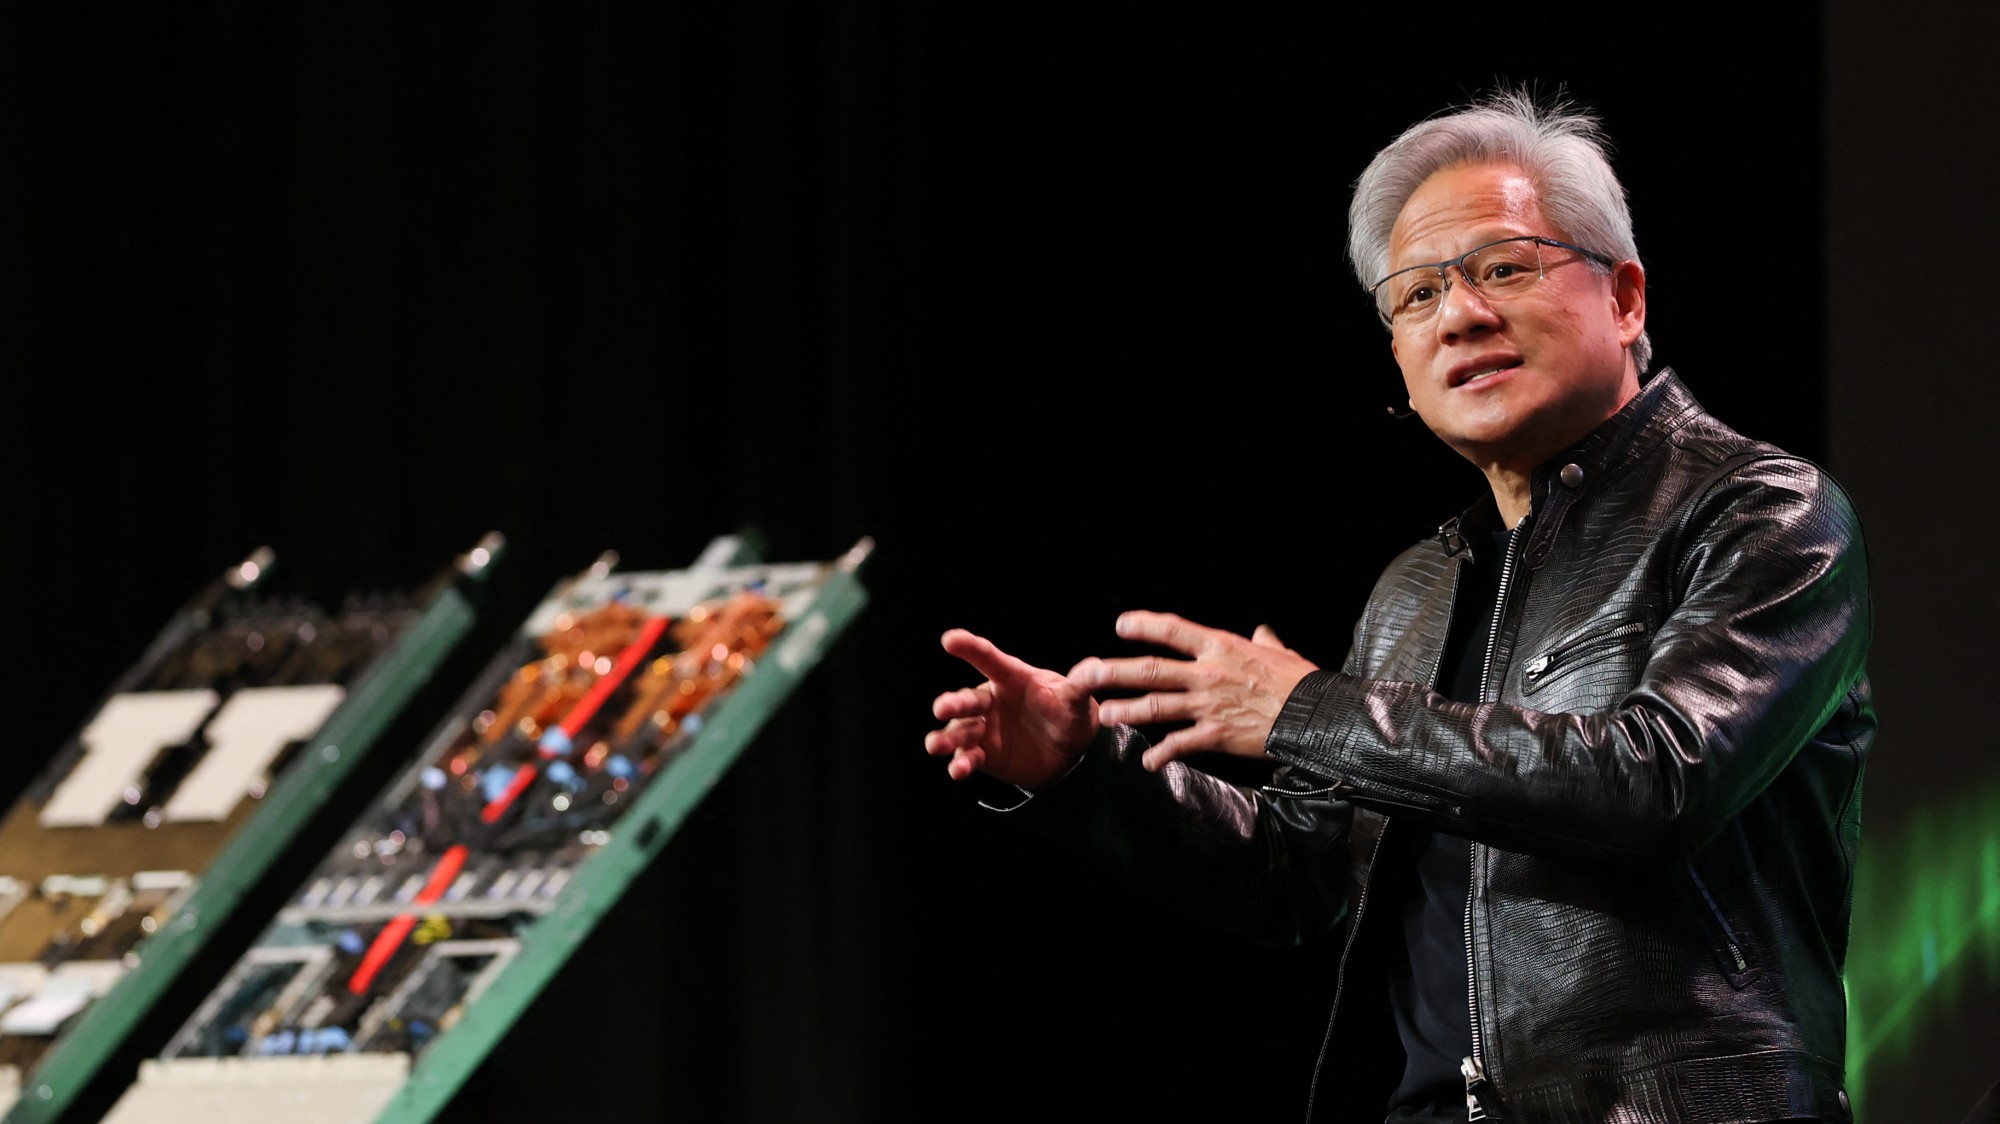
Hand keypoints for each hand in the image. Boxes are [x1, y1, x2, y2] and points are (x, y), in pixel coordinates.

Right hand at [925, 629, 1099, 787]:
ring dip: (946, 737)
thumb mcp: (1076, 699)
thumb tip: (1095, 667)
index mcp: (1011, 679)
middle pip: (967, 699)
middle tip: (942, 708)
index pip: (989, 659)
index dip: (970, 648)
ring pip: (958, 730)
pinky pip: (966, 757)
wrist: (1069, 753)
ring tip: (937, 745)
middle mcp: (991, 701)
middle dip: (952, 703)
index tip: (950, 639)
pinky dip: (960, 763)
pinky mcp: (983, 754)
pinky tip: (959, 770)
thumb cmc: (1068, 713)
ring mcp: (984, 728)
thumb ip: (1080, 685)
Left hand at [1069, 611, 1317, 771]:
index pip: (1173, 630)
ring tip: (1104, 716)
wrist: (1316, 715)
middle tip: (1086, 674)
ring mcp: (1208, 705)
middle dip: (1113, 671)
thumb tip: (1263, 632)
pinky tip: (1148, 762)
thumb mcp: (1281, 653)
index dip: (1144, 625)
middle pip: (1150, 670)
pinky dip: (1161, 755)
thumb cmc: (1300, 682)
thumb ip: (1265, 642)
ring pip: (1155, 707)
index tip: (1121, 625)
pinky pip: (1179, 745)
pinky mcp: (1215, 735)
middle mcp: (1207, 673)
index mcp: (1221, 647)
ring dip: (1125, 712)